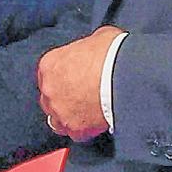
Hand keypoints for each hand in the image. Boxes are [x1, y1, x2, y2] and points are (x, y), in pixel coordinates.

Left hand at [36, 25, 122, 141]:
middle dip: (63, 97)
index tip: (74, 79)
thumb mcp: (96, 38)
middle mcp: (48, 89)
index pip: (47, 74)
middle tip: (82, 95)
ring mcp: (60, 111)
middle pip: (49, 97)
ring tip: (86, 112)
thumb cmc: (111, 52)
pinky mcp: (75, 128)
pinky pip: (75, 133)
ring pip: (56, 119)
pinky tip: (95, 123)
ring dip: (68, 116)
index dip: (62, 77)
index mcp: (49, 64)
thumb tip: (93, 49)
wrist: (124, 75)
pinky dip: (83, 129)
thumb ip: (86, 47)